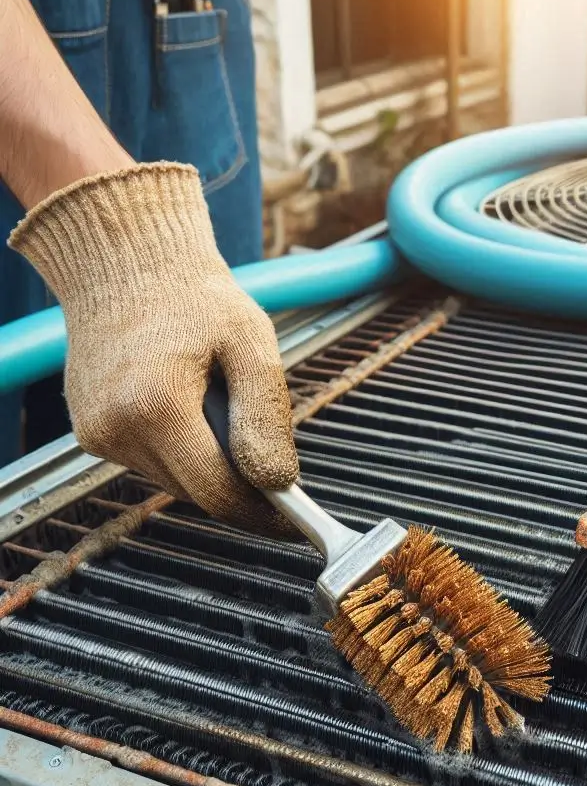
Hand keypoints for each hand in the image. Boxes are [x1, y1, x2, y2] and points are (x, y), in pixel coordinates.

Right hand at [10, 163, 298, 532]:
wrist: (125, 261)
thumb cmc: (192, 295)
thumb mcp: (251, 343)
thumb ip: (266, 415)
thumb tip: (278, 481)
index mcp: (155, 406)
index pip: (219, 492)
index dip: (263, 514)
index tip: (296, 524)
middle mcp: (117, 429)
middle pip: (199, 493)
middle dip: (243, 488)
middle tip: (280, 470)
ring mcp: (98, 435)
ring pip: (177, 482)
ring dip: (213, 467)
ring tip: (227, 411)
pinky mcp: (92, 434)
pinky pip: (155, 463)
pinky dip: (186, 451)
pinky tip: (195, 408)